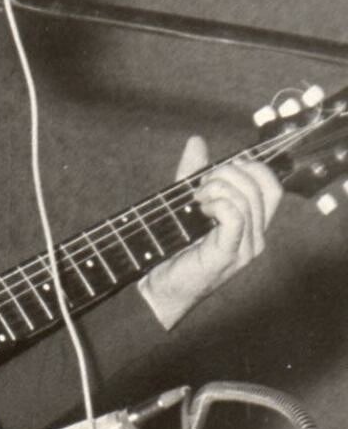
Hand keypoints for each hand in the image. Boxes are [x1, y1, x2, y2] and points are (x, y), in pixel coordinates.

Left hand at [140, 135, 281, 329]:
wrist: (157, 286)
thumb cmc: (172, 248)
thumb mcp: (184, 202)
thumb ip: (193, 173)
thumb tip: (197, 141)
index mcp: (251, 223)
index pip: (271, 185)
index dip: (249, 168)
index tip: (217, 170)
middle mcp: (256, 236)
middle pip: (262, 186)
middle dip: (230, 173)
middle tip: (201, 184)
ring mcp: (246, 247)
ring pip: (247, 199)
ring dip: (218, 188)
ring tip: (196, 198)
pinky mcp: (229, 255)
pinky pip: (236, 216)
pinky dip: (218, 204)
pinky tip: (201, 210)